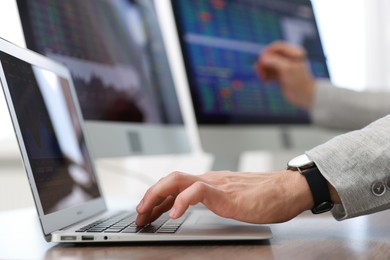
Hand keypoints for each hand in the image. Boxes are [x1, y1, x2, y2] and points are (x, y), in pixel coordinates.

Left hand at [136, 170, 313, 225]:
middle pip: (170, 180)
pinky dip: (182, 201)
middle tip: (138, 215)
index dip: (156, 199)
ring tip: (146, 213)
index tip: (146, 212)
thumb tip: (202, 208)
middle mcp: (209, 180)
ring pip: (177, 181)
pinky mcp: (226, 194)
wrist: (287, 190)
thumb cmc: (265, 196)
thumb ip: (215, 201)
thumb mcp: (232, 199)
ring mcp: (217, 185)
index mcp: (209, 183)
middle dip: (150, 196)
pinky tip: (175, 215)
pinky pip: (197, 192)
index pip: (175, 185)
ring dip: (156, 196)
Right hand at [255, 41, 315, 109]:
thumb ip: (274, 61)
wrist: (304, 96)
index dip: (267, 51)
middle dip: (263, 63)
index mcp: (293, 52)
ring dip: (263, 70)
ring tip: (262, 78)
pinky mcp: (280, 76)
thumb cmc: (299, 81)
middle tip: (258, 71)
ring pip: (268, 65)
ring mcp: (284, 67)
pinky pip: (269, 73)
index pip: (277, 46)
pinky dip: (265, 76)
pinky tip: (265, 82)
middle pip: (270, 56)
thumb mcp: (287, 69)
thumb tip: (262, 57)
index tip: (260, 59)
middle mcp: (288, 58)